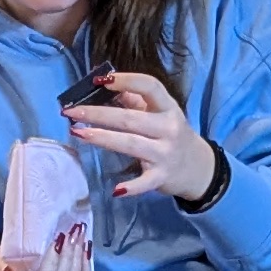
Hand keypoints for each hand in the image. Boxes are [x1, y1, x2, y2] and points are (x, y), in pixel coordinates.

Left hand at [62, 70, 217, 201]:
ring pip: (130, 144)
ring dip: (102, 138)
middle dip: (98, 114)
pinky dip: (132, 187)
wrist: (198, 167)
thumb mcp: (160, 113)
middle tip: (72, 111)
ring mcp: (165, 154)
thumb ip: (135, 101)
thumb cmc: (170, 134)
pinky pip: (145, 182)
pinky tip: (115, 190)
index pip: (150, 87)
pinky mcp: (161, 177)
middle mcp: (168, 128)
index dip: (126, 80)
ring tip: (78, 133)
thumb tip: (104, 87)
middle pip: (130, 118)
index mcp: (168, 107)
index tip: (99, 80)